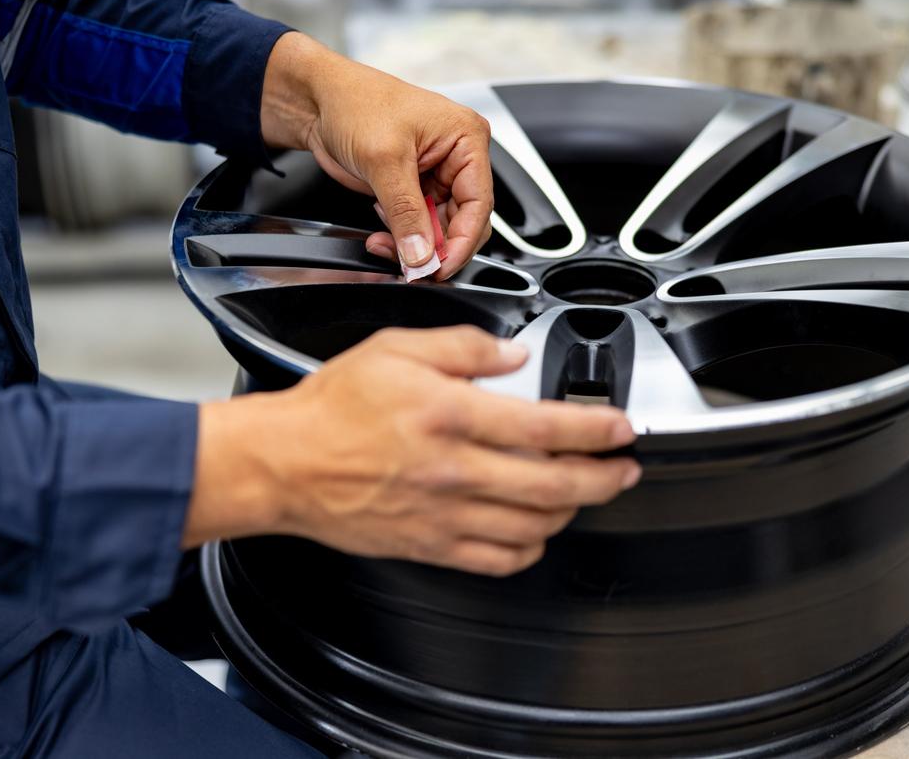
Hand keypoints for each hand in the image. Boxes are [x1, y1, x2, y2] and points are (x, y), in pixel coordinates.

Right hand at [187, 327, 639, 576]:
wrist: (284, 463)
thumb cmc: (331, 409)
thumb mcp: (395, 348)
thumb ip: (463, 347)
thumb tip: (512, 353)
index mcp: (448, 415)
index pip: (544, 428)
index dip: (595, 430)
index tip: (620, 427)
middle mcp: (452, 470)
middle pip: (554, 486)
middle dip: (605, 478)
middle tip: (624, 468)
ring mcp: (444, 515)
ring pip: (534, 527)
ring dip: (573, 512)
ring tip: (585, 493)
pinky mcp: (430, 546)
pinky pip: (497, 560)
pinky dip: (530, 549)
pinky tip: (536, 531)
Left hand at [260, 32, 491, 279]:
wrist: (317, 100)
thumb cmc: (355, 102)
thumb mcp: (384, 160)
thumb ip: (405, 213)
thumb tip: (421, 254)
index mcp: (466, 139)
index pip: (479, 204)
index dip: (462, 242)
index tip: (440, 268)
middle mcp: (456, 157)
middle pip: (463, 221)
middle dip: (436, 247)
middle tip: (412, 266)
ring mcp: (435, 174)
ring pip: (439, 229)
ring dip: (414, 245)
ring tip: (385, 245)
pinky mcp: (413, 188)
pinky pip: (417, 225)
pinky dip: (400, 237)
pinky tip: (381, 233)